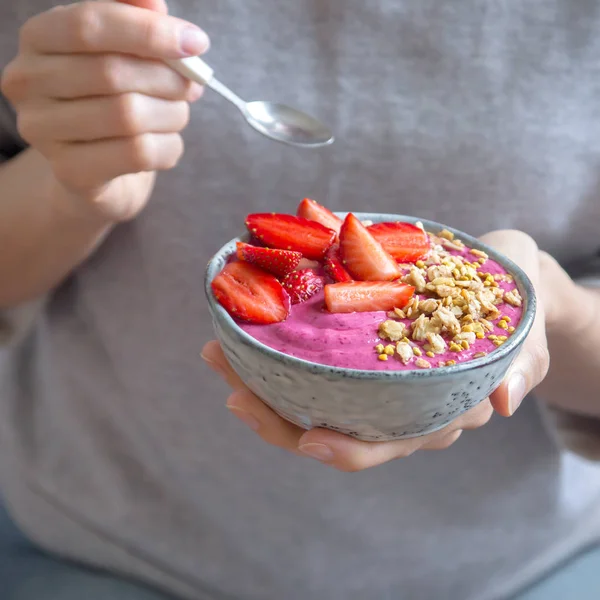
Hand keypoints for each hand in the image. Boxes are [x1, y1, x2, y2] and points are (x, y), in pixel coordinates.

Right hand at [0, 0, 208, 221]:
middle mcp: (27, 82)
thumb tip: (153, 2)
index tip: (196, 42)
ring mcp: (42, 131)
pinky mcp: (70, 172)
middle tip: (191, 86)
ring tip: (177, 115)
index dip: (149, 32)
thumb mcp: (122, 53)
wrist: (95, 169)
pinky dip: (168, 147)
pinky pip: (137, 154)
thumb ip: (135, 20)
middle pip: (112, 72)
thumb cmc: (111, 100)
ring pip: (128, 116)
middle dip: (167, 79)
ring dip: (172, 115)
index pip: (90, 24)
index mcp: (38, 38)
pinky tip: (167, 143)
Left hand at [202, 230, 551, 471]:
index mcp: (431, 412)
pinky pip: (310, 368)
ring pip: (306, 401)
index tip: (303, 437)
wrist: (503, 282)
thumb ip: (521, 363)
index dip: (340, 449)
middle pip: (325, 429)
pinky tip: (246, 338)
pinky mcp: (357, 354)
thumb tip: (502, 399)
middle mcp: (394, 408)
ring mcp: (371, 383)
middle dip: (273, 415)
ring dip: (259, 383)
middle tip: (228, 382)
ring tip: (220, 351)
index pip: (378, 445)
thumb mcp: (524, 329)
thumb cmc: (513, 307)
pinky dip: (275, 358)